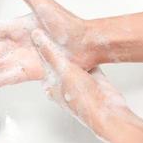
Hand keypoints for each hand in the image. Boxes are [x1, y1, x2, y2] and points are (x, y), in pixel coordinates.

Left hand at [31, 28, 142, 142]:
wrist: (106, 109)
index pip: (43, 62)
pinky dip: (85, 56)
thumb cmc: (82, 98)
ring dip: (72, 52)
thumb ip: (50, 52)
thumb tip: (35, 36)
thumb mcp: (62, 69)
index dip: (42, 47)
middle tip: (57, 32)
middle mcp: (61, 84)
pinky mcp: (91, 79)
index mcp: (50, 84)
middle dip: (58, 49)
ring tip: (70, 36)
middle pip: (58, 62)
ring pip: (72, 62)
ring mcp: (76, 82)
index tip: (42, 33)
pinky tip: (86, 46)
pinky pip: (86, 64)